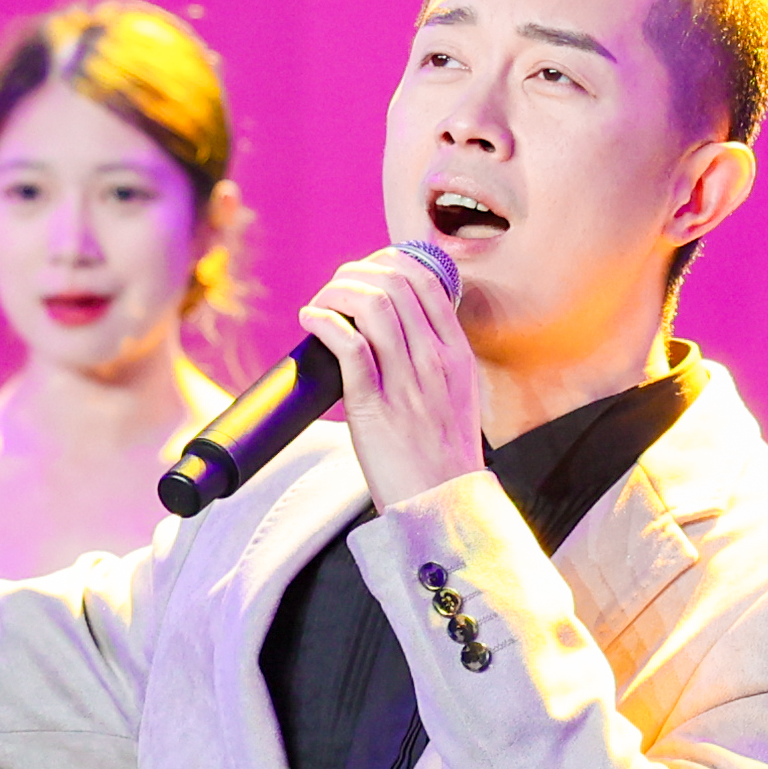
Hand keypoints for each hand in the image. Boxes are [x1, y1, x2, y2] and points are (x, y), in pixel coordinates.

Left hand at [298, 249, 482, 510]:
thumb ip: (436, 361)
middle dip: (356, 274)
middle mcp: (436, 361)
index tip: (364, 273)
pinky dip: (324, 322)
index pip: (426, 280)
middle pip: (396, 283)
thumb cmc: (441, 458)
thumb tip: (400, 332)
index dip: (388, 263)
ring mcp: (407, 383)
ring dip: (335, 292)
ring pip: (373, 305)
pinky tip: (310, 320)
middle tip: (334, 288)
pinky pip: (349, 346)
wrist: (442, 506)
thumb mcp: (456, 397)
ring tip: (320, 304)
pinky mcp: (374, 406)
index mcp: (457, 355)